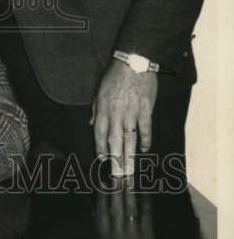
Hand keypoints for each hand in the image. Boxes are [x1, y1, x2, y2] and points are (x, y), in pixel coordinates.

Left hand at [91, 59, 157, 176]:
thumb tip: (93, 124)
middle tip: (117, 176)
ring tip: (130, 171)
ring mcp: (131, 113)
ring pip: (129, 139)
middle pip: (114, 141)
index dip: (100, 149)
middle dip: (115, 160)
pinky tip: (144, 150)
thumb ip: (96, 109)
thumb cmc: (115, 76)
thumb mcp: (99, 91)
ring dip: (129, 157)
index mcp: (103, 109)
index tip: (102, 161)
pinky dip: (144, 140)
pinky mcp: (145, 110)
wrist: (134, 63)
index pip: (99, 134)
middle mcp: (116, 114)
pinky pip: (144, 129)